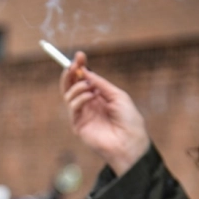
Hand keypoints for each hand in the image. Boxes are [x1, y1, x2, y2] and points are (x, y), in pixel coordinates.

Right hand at [61, 52, 149, 175]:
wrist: (130, 142)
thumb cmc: (129, 120)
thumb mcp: (117, 95)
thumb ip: (101, 84)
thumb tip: (85, 72)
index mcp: (98, 96)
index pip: (84, 79)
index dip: (79, 67)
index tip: (79, 56)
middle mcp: (88, 104)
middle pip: (71, 85)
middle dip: (70, 73)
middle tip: (73, 64)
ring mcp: (82, 114)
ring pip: (68, 94)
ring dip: (77, 86)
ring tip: (88, 86)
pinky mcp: (77, 125)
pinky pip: (72, 106)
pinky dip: (79, 98)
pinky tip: (90, 96)